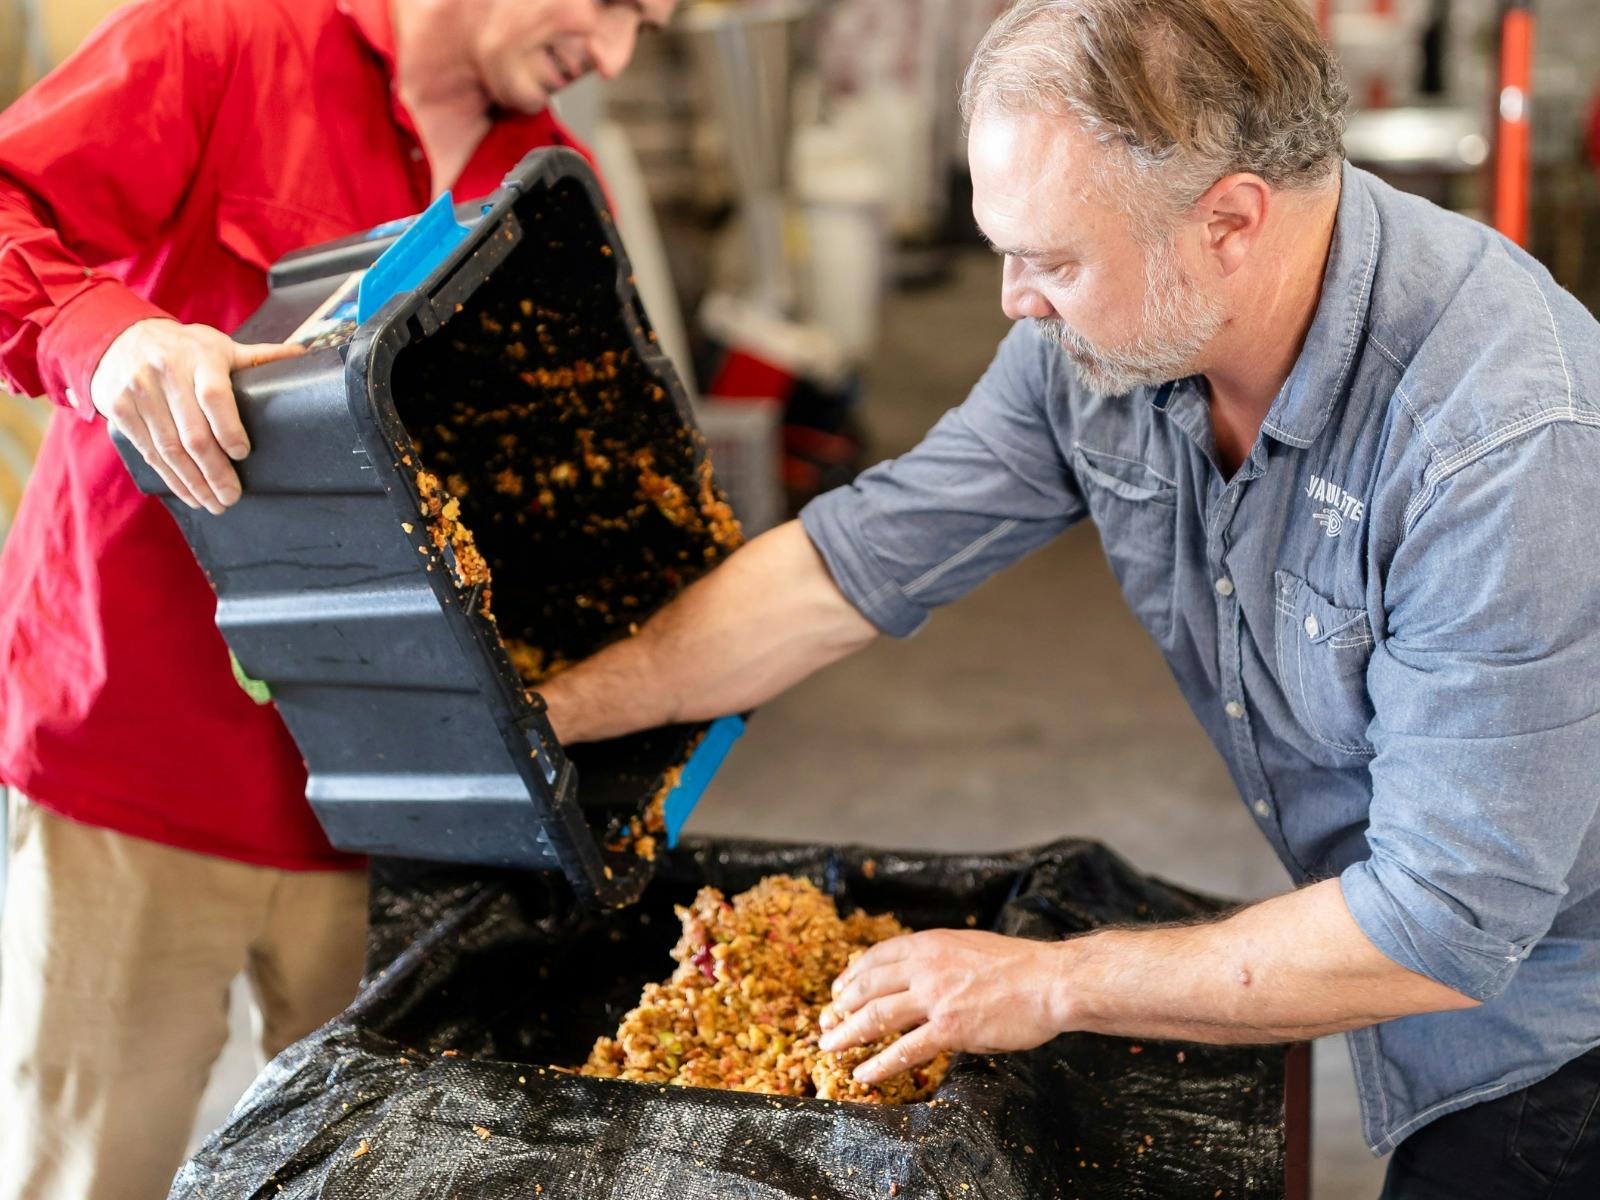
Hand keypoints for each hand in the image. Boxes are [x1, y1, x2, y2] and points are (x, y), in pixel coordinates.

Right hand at [90, 318, 303, 513]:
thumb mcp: (218, 345)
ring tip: (215, 504)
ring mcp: (138, 392)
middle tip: (232, 496)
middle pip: (192, 433)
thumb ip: (256, 356)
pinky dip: (171, 479)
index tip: (243, 453)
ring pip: (169, 449)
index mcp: (199, 356)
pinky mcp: (119, 410)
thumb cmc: (183, 348)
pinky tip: (189, 494)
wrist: (118, 338)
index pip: (214, 396)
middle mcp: (165, 373)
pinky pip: (149, 453)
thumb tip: (303, 355)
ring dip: (194, 483)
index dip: (229, 429)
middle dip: (215, 471)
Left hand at [818, 929, 1070, 1084]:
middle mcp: (926, 966)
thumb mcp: (969, 946)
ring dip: (847, 1034)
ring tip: (829, 1047)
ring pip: (877, 1016)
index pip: (877, 957)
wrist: (1051, 980)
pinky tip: (864, 1074)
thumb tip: (920, 970)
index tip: (838, 990)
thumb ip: (940, 957)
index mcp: (930, 944)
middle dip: (840, 1006)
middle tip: (824, 1022)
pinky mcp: (950, 1028)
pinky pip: (905, 1050)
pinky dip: (879, 1064)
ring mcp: (936, 998)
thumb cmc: (1019, 966)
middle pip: (868, 987)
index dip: (852, 975)